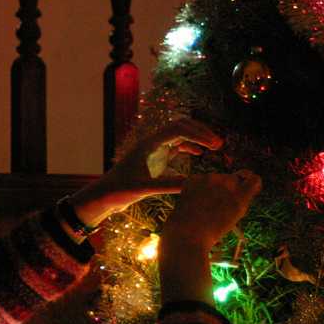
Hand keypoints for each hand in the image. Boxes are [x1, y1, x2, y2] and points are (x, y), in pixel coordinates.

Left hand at [67, 119, 223, 228]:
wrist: (105, 196)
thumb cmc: (119, 191)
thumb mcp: (144, 189)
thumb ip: (167, 185)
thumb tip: (192, 183)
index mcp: (149, 144)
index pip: (178, 129)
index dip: (198, 134)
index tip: (213, 145)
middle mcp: (153, 143)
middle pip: (181, 127)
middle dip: (201, 132)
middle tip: (219, 143)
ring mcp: (154, 150)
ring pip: (180, 136)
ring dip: (197, 139)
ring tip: (215, 146)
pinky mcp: (156, 159)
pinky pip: (176, 147)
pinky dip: (190, 148)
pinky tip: (200, 154)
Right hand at [158, 170, 260, 305]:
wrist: (185, 238)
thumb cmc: (179, 232)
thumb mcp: (181, 212)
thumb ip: (196, 204)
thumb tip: (210, 208)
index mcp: (193, 180)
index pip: (209, 180)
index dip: (210, 194)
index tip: (206, 207)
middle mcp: (210, 177)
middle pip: (224, 180)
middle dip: (224, 193)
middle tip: (219, 211)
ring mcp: (225, 187)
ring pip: (238, 181)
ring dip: (238, 192)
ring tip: (233, 207)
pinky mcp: (238, 198)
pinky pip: (254, 182)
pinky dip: (254, 184)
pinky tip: (253, 190)